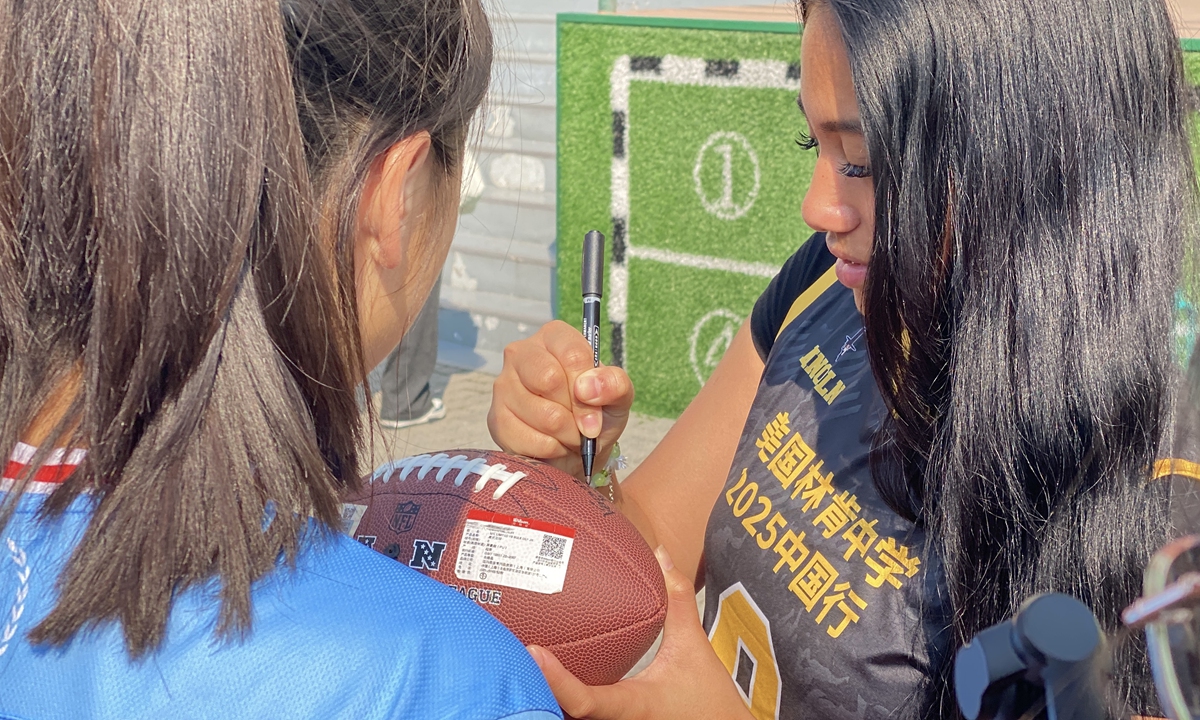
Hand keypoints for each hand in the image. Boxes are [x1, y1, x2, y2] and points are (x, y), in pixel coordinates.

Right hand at [488, 320, 633, 479]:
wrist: (579, 451)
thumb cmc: (597, 412)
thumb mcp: (619, 396)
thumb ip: (615, 384)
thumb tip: (586, 387)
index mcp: (554, 337)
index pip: (572, 354)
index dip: (589, 387)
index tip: (598, 413)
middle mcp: (522, 353)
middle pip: (549, 379)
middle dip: (575, 412)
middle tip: (584, 426)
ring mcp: (503, 385)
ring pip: (541, 414)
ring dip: (566, 435)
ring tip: (571, 434)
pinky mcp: (495, 418)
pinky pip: (527, 439)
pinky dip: (549, 449)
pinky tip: (553, 444)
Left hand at [526, 547, 752, 719]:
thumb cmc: (709, 702)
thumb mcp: (693, 649)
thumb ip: (677, 603)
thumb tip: (662, 557)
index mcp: (632, 705)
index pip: (585, 701)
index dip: (555, 680)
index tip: (531, 652)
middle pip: (561, 716)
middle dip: (533, 692)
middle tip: (504, 653)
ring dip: (542, 700)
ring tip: (512, 665)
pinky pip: (577, 717)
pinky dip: (558, 702)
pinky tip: (540, 679)